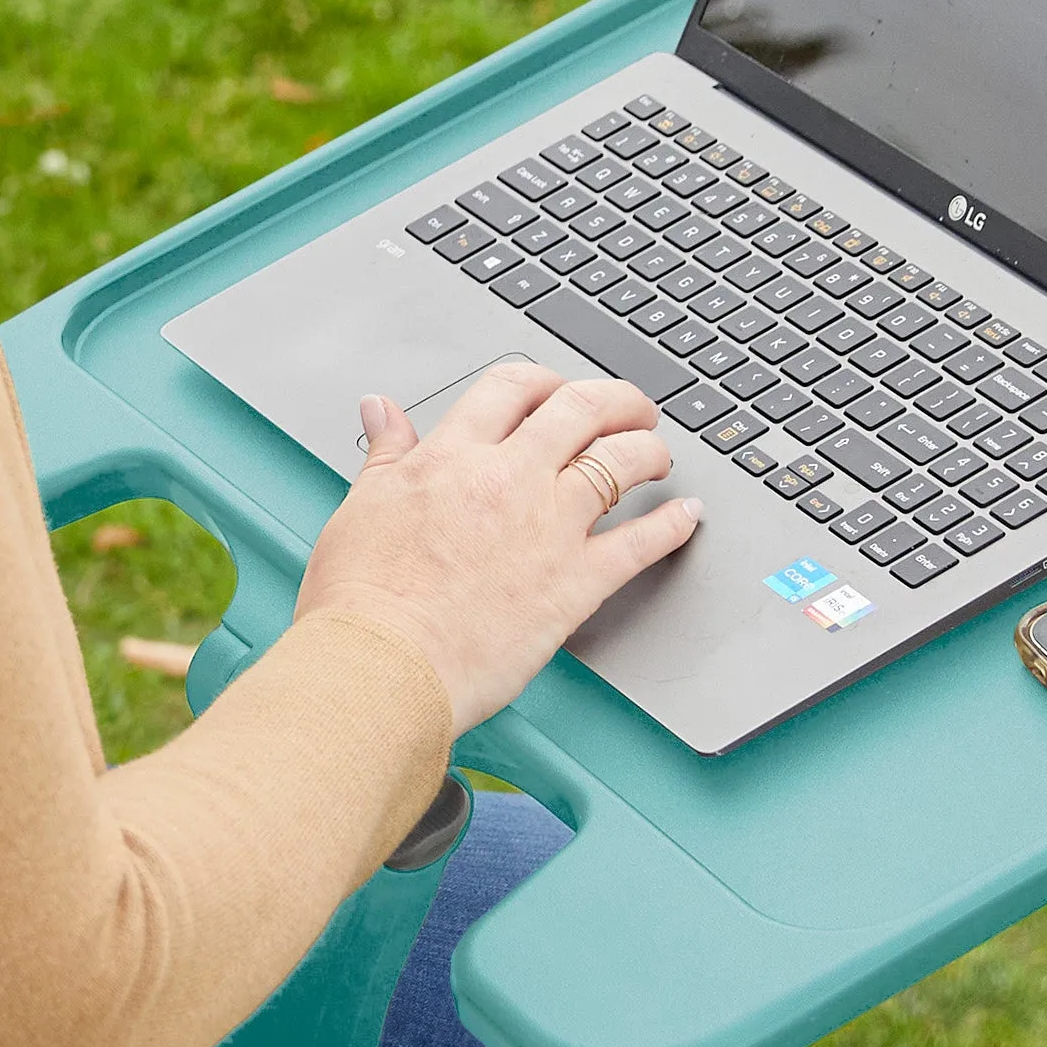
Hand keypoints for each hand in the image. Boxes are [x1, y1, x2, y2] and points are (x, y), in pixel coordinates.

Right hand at [294, 359, 700, 734]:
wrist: (383, 665)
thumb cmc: (361, 602)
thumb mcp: (362, 507)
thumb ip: (385, 454)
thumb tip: (381, 410)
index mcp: (453, 457)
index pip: (511, 388)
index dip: (543, 381)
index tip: (554, 392)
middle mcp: (509, 479)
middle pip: (582, 408)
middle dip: (615, 401)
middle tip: (628, 410)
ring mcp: (549, 528)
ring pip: (620, 461)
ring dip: (648, 450)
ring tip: (657, 454)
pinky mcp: (575, 583)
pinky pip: (641, 542)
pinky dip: (671, 524)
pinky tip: (684, 515)